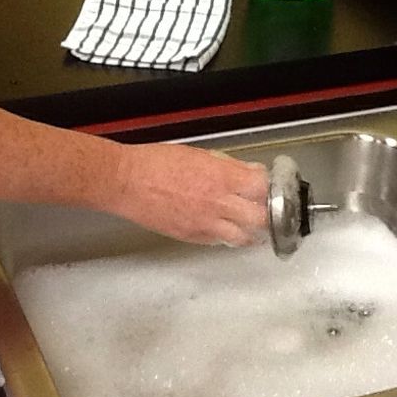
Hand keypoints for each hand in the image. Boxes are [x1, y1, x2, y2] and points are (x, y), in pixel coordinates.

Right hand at [112, 143, 268, 246]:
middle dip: (269, 214)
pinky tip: (226, 228)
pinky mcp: (192, 237)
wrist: (126, 182)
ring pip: (244, 238)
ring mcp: (206, 224)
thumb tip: (249, 173)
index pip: (263, 188)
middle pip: (261, 218)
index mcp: (221, 177)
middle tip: (269, 210)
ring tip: (252, 226)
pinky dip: (228, 236)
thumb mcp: (199, 154)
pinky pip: (220, 242)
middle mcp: (218, 204)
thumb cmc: (156, 163)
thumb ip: (228, 166)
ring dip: (252, 232)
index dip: (270, 187)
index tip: (270, 186)